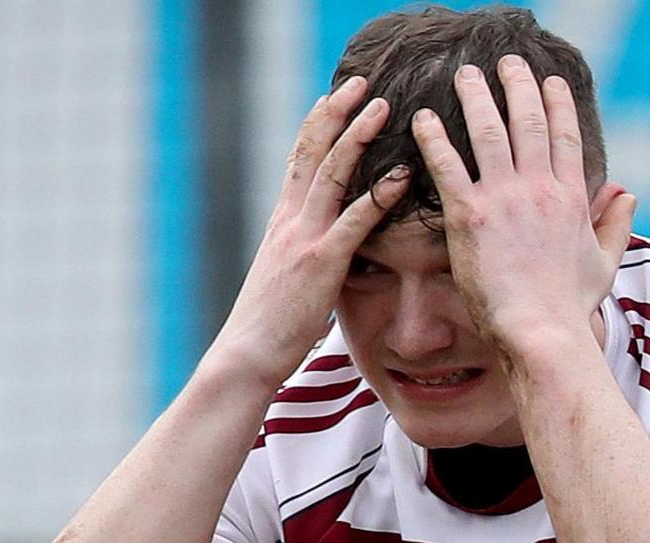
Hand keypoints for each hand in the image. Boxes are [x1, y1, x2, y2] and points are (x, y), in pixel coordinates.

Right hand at [207, 76, 411, 385]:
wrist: (246, 353)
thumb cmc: (267, 326)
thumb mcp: (285, 277)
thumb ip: (305, 254)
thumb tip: (325, 251)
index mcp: (281, 221)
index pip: (297, 160)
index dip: (315, 124)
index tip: (333, 96)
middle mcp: (290, 219)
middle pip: (313, 151)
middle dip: (337, 112)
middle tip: (361, 82)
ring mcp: (305, 238)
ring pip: (333, 172)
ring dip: (359, 135)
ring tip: (383, 107)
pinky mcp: (322, 263)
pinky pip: (354, 221)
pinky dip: (379, 195)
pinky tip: (402, 176)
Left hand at [410, 56, 636, 361]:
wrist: (543, 333)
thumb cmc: (570, 308)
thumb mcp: (604, 263)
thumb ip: (616, 224)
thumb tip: (629, 194)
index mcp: (571, 198)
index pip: (566, 136)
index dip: (557, 104)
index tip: (549, 81)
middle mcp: (540, 188)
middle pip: (528, 121)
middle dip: (517, 86)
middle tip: (505, 63)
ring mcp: (505, 199)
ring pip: (489, 131)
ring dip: (476, 97)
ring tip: (465, 76)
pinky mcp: (471, 216)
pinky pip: (449, 166)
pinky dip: (434, 138)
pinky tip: (423, 118)